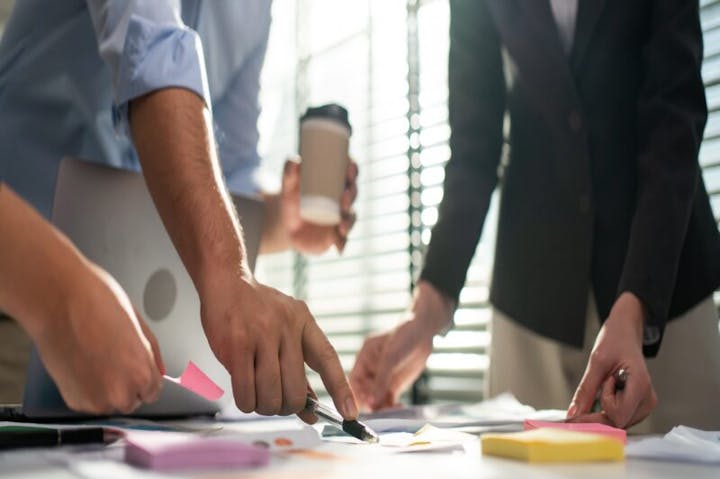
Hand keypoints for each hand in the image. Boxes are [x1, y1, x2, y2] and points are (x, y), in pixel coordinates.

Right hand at [32, 263, 163, 414]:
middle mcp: (118, 394)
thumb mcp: (139, 325)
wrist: (57, 301)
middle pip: (131, 401)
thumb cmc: (98, 305)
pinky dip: (87, 388)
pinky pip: (88, 401)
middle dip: (127, 385)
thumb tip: (159, 371)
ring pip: (109, 403)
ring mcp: (93, 400)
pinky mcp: (71, 400)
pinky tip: (83, 364)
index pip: (152, 392)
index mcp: (141, 375)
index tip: (137, 369)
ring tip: (97, 359)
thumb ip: (152, 355)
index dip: (145, 378)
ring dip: (107, 389)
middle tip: (114, 359)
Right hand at [199, 272, 357, 421]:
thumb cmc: (255, 311)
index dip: (340, 389)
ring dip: (264, 407)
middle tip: (276, 403)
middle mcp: (286, 327)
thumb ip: (298, 369)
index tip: (350, 413)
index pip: (328, 359)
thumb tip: (310, 412)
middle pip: (295, 390)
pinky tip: (244, 393)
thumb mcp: (286, 329)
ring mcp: (261, 335)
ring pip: (271, 395)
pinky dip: (246, 403)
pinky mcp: (236, 345)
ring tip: (257, 396)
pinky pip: (246, 392)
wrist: (226, 282)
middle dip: (285, 407)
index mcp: (303, 322)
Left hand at [280, 158, 357, 253]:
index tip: (348, 170)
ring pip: (351, 219)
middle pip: (353, 195)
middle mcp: (343, 200)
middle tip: (343, 198)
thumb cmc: (291, 199)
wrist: (287, 225)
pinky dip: (342, 244)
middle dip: (351, 196)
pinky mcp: (336, 236)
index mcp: (336, 183)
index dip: (352, 170)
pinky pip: (343, 241)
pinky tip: (339, 248)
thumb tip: (295, 161)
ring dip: (349, 222)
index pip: (349, 173)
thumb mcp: (288, 186)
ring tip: (341, 225)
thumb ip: (289, 172)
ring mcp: (341, 219)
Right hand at [350, 281, 453, 410]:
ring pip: (376, 399)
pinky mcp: (394, 384)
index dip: (354, 395)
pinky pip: (389, 400)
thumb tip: (372, 402)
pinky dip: (392, 406)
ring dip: (382, 407)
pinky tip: (398, 408)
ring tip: (392, 411)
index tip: (360, 408)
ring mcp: (382, 378)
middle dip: (370, 404)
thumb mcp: (390, 357)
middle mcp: (370, 370)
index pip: (353, 381)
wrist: (424, 331)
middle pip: (364, 393)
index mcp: (363, 359)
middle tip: (379, 412)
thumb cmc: (405, 334)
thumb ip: (381, 380)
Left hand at [567, 292, 656, 428]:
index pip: (617, 416)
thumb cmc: (616, 340)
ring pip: (617, 422)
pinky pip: (619, 415)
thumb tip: (574, 413)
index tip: (581, 405)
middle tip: (584, 397)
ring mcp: (644, 403)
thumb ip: (586, 389)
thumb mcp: (596, 362)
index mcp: (640, 386)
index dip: (596, 414)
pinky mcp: (638, 404)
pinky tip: (604, 392)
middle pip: (617, 423)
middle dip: (597, 414)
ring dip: (601, 410)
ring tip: (602, 385)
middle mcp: (646, 399)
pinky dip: (605, 408)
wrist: (626, 330)